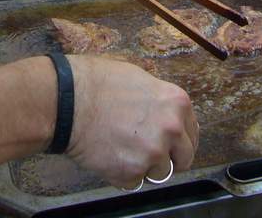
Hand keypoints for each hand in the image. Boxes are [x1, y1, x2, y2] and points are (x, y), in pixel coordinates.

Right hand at [66, 55, 196, 188]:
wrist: (68, 100)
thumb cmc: (98, 83)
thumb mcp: (140, 79)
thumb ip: (160, 102)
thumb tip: (168, 115)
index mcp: (177, 103)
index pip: (192, 134)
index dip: (179, 141)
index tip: (171, 145)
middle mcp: (171, 129)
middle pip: (184, 159)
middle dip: (168, 158)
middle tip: (147, 152)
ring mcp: (152, 153)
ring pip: (159, 173)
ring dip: (144, 167)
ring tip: (121, 148)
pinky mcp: (131, 172)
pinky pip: (134, 182)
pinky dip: (122, 174)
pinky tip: (109, 154)